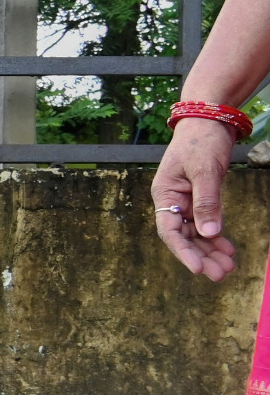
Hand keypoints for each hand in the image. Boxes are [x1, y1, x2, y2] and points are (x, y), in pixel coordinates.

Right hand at [155, 118, 239, 280]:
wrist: (209, 120)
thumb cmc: (202, 142)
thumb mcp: (205, 170)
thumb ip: (207, 201)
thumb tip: (209, 233)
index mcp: (164, 195)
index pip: (170, 231)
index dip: (183, 252)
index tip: (199, 269)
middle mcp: (172, 202)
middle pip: (184, 236)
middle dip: (202, 256)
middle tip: (222, 274)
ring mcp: (186, 201)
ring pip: (196, 233)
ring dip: (210, 250)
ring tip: (228, 266)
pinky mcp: (200, 198)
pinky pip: (206, 223)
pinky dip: (216, 237)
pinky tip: (228, 249)